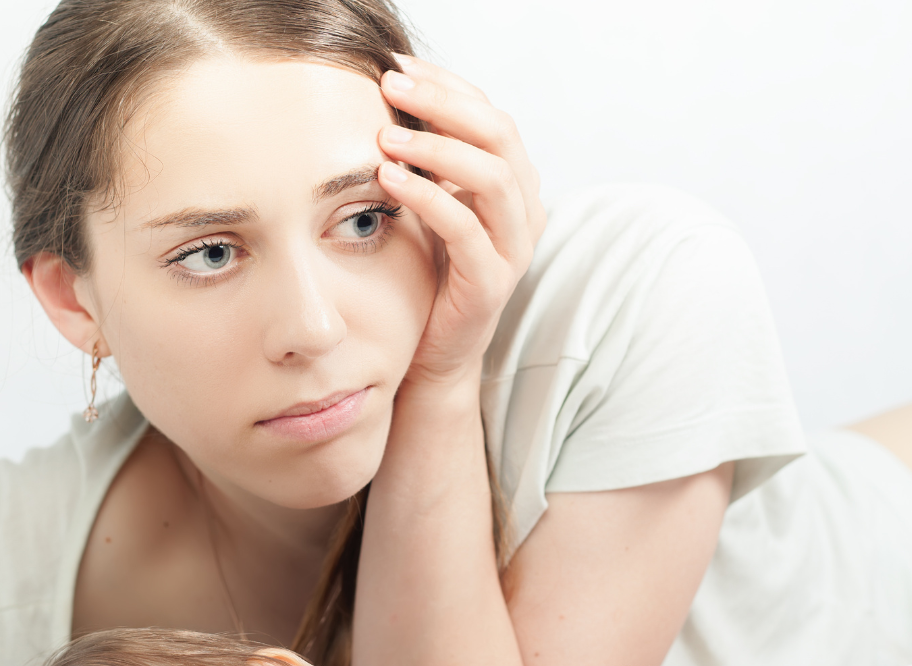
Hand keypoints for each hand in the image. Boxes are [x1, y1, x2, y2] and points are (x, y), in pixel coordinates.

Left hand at [376, 55, 544, 384]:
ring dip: (436, 147)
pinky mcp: (493, 282)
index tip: (397, 67)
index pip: (490, 115)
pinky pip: (465, 227)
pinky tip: (388, 179)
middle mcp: (525, 212)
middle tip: (391, 86)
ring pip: (491, 176)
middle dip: (442, 103)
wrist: (434, 352)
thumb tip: (392, 96)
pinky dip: (426, 196)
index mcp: (514, 186)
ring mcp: (514, 249)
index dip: (447, 85)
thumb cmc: (429, 277)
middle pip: (500, 134)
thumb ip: (429, 161)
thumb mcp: (432, 207)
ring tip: (386, 136)